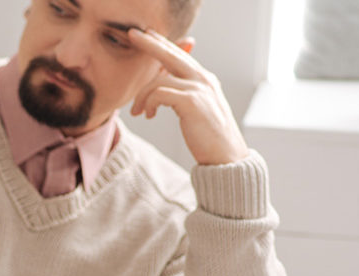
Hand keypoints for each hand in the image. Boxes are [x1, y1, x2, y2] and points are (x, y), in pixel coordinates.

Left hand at [127, 28, 248, 165]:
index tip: (147, 36)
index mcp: (204, 79)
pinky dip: (149, 103)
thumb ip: (182, 91)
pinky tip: (149, 115)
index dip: (163, 44)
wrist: (225, 157)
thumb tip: (162, 81)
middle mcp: (203, 79)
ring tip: (138, 112)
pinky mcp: (192, 102)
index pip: (180, 55)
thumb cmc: (208, 136)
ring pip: (159, 79)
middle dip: (150, 44)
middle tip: (132, 35)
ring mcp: (199, 89)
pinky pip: (160, 94)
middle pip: (172, 54)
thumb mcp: (195, 108)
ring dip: (142, 95)